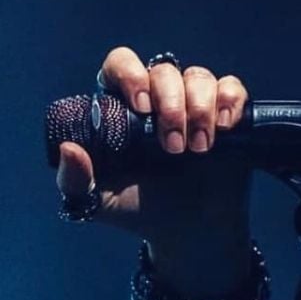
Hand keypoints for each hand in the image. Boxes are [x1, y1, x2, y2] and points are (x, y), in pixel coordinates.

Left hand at [56, 47, 252, 295]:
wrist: (185, 234)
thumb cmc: (136, 211)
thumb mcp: (97, 201)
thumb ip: (75, 180)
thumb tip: (69, 149)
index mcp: (121, 110)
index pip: (120, 65)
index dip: (130, 74)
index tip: (141, 106)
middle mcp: (156, 100)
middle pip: (163, 71)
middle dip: (170, 104)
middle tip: (172, 146)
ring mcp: (192, 106)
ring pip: (198, 77)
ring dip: (199, 108)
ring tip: (198, 149)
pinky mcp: (225, 116)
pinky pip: (231, 88)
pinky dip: (230, 100)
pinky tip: (224, 128)